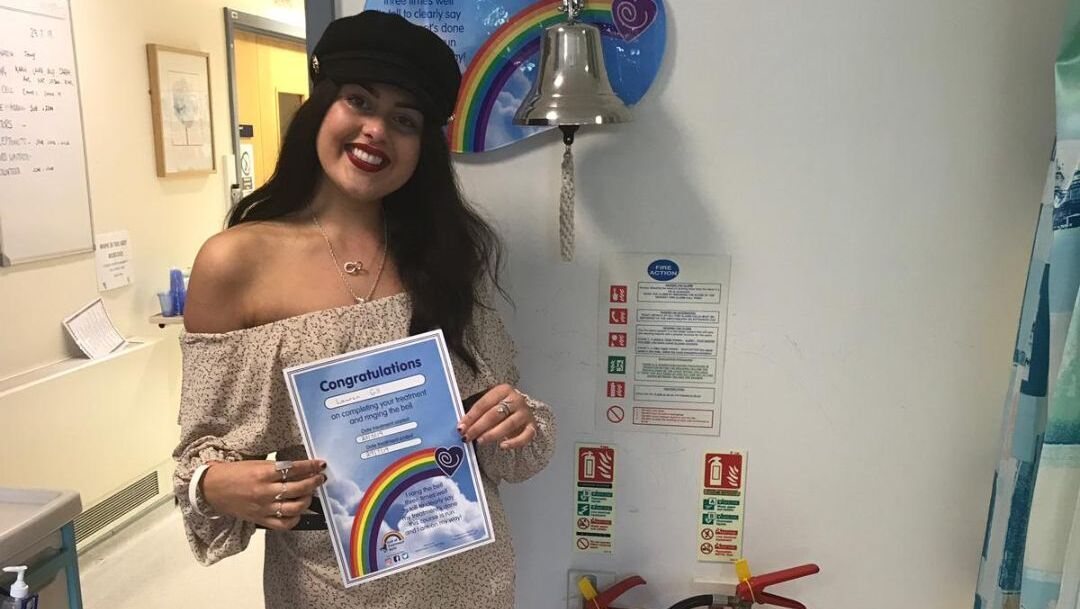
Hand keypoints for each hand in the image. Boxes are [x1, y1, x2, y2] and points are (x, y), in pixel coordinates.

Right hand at [201, 459, 326, 530]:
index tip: (320, 464)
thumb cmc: (234, 473)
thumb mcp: (256, 463)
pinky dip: (295, 519)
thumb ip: (277, 468)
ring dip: (307, 500)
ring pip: (294, 507)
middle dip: (314, 482)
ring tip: (310, 493)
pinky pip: (283, 524)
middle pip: (298, 488)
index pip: (293, 469)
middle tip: (320, 478)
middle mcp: (264, 491)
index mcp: (263, 473)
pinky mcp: (260, 519)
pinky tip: (298, 511)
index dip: (310, 466)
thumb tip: (301, 468)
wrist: (212, 489)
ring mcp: (263, 508)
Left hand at [457, 384, 536, 449]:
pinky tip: (503, 446)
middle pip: (495, 414)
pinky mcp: (532, 426)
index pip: (484, 403)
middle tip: (467, 437)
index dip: (471, 416)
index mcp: (503, 390)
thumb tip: (461, 426)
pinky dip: (514, 442)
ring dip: (492, 434)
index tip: (460, 428)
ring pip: (509, 424)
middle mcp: (516, 399)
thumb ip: (477, 413)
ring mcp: (525, 413)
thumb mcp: (489, 404)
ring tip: (480, 441)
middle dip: (479, 427)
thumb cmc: (500, 408)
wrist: (522, 411)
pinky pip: (525, 436)